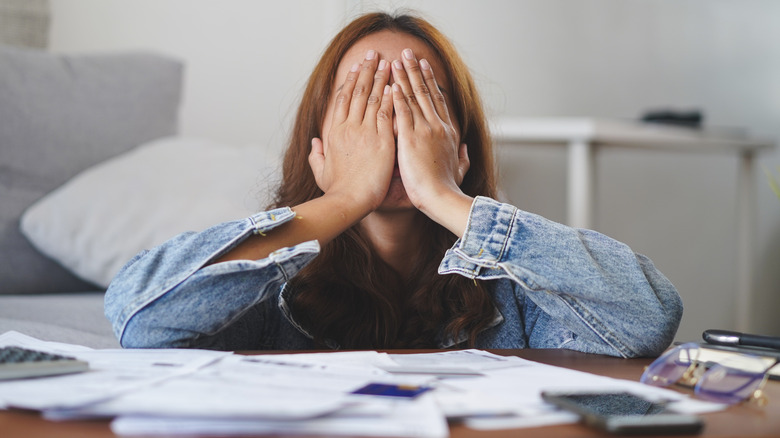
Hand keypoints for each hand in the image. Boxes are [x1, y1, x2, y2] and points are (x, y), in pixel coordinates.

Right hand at [309, 50, 394, 211]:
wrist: (349, 200)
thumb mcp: (321, 171)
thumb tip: (315, 142)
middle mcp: (348, 127)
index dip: (350, 81)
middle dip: (366, 70)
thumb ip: (317, 154)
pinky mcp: (381, 140)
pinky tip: (395, 84)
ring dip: (380, 77)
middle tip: (373, 53)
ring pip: (373, 97)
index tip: (356, 68)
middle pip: (358, 92)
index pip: (342, 100)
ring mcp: (364, 132)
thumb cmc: (336, 190)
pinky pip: (386, 113)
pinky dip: (390, 97)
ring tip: (387, 61)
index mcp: (334, 132)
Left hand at [391, 49, 470, 216]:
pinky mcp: (410, 138)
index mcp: (448, 132)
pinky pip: (402, 111)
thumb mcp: (460, 170)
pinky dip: (396, 95)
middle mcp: (437, 126)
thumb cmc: (448, 189)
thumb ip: (463, 157)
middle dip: (416, 70)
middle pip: (425, 92)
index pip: (437, 101)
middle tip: (409, 53)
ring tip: (397, 59)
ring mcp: (425, 130)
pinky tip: (391, 82)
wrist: (442, 198)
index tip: (425, 67)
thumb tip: (464, 149)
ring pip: (413, 96)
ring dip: (404, 76)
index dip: (430, 82)